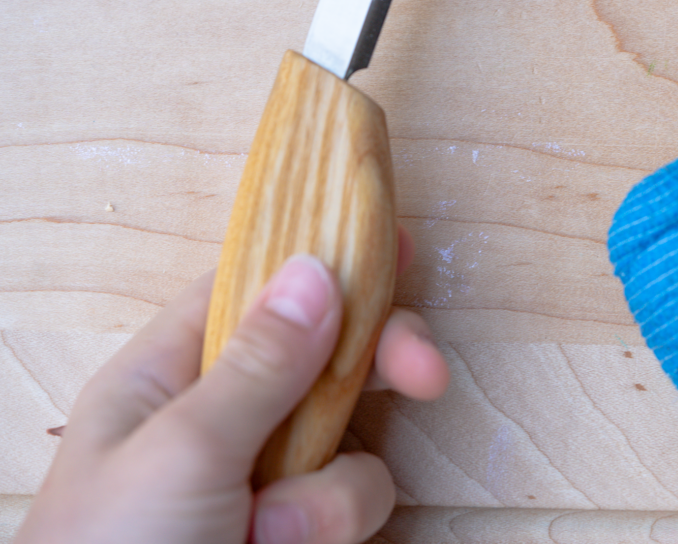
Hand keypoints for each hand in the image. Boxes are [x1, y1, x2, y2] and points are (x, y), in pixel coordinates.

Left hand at [16, 227, 447, 543]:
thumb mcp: (182, 451)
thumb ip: (258, 364)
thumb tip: (313, 268)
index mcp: (168, 376)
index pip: (256, 290)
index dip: (324, 263)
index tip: (396, 246)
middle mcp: (221, 420)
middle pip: (324, 357)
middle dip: (374, 368)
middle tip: (424, 375)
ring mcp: (260, 479)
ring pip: (351, 443)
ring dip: (325, 492)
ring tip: (265, 534)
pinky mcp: (293, 531)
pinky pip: (352, 504)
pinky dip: (326, 530)